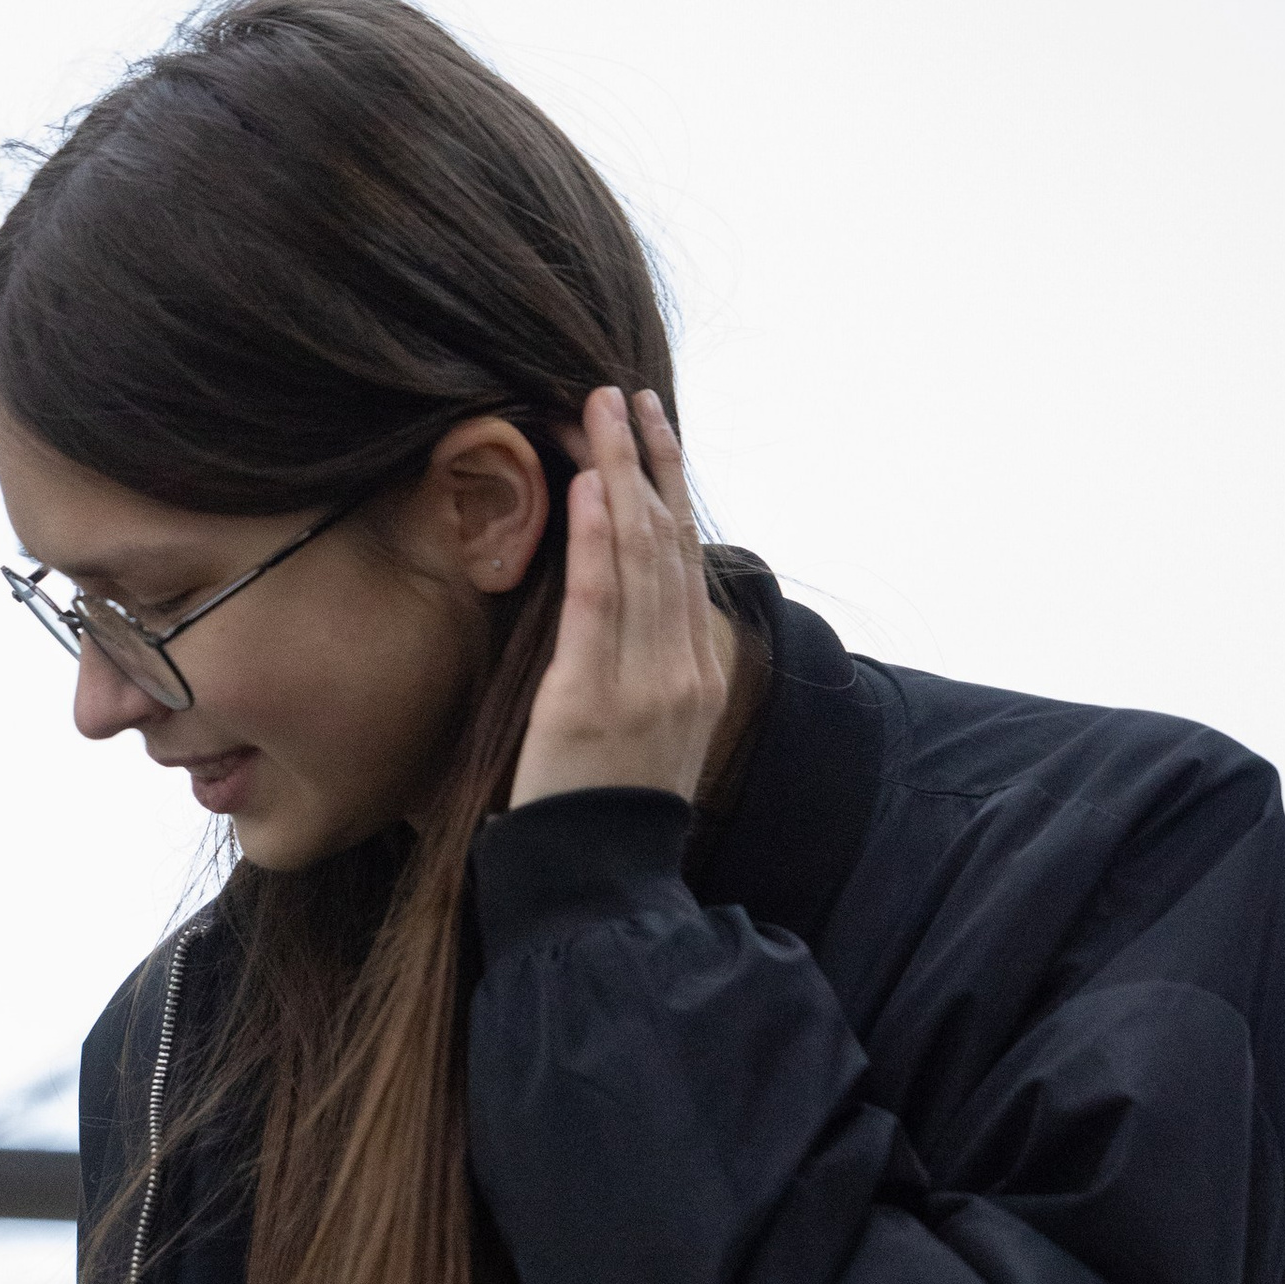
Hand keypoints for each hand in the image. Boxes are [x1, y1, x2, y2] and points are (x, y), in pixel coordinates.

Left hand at [509, 385, 730, 813]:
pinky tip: (588, 486)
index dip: (667, 487)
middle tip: (621, 394)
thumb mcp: (650, 743)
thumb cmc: (610, 821)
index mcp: (696, 675)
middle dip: (644, 459)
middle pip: (666, 542)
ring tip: (597, 412)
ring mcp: (641, 682)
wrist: (603, 889)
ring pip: (637, 557)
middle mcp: (679, 668)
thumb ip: (650, 679)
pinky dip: (595, 539)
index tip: (652, 429)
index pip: (683, 561)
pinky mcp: (591, 699)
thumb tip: (632, 630)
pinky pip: (598, 603)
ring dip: (617, 474)